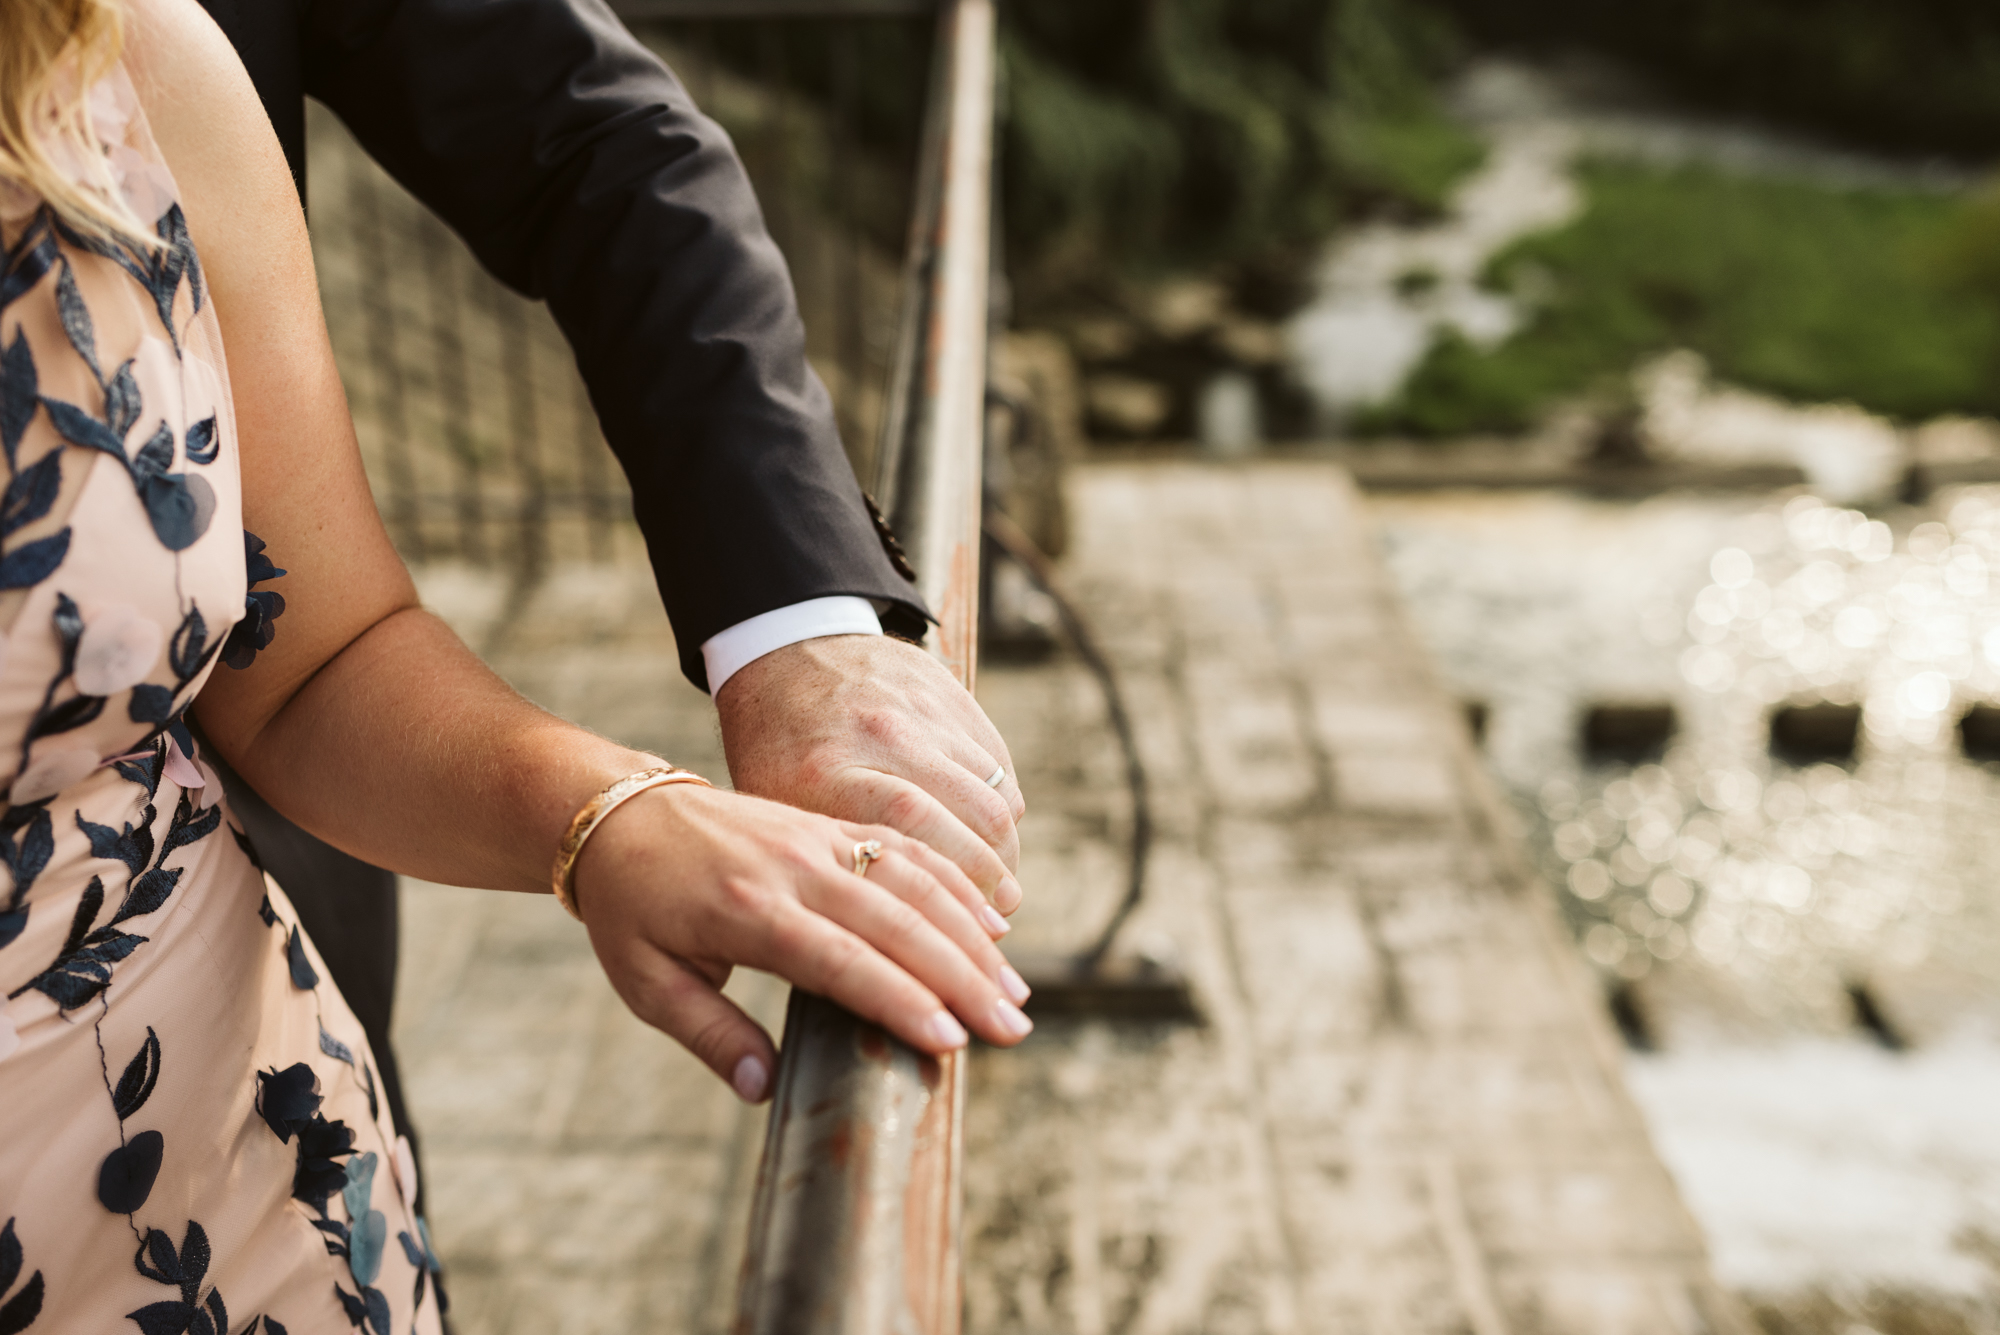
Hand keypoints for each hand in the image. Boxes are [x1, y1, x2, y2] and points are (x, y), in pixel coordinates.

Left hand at [573, 782, 1033, 1101]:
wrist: (625, 814)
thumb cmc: (635, 911)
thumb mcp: (648, 983)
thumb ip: (711, 1036)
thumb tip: (765, 1091)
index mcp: (747, 913)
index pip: (841, 962)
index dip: (900, 1002)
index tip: (950, 1041)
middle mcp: (795, 870)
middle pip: (896, 924)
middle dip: (961, 979)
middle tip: (1011, 1029)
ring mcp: (819, 841)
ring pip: (914, 884)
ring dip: (971, 937)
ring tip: (1014, 990)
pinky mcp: (831, 827)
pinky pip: (906, 852)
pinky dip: (955, 887)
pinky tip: (991, 924)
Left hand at [715, 634, 1025, 914]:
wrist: (783, 647)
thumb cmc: (770, 750)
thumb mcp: (767, 811)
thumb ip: (818, 864)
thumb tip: (875, 947)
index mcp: (818, 772)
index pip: (903, 837)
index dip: (946, 895)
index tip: (964, 940)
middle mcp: (877, 736)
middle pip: (966, 822)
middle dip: (992, 884)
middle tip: (997, 924)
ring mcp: (919, 712)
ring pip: (993, 798)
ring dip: (1005, 853)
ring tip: (1001, 890)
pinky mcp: (950, 696)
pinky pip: (996, 768)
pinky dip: (1002, 812)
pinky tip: (989, 840)